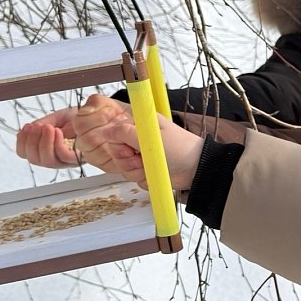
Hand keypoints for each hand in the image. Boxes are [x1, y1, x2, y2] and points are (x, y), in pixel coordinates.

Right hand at [16, 105, 85, 167]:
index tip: (25, 128)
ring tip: (47, 128)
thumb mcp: (57, 118)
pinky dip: (56, 144)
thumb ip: (43, 123)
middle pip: (34, 159)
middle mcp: (54, 156)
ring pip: (47, 161)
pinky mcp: (78, 158)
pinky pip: (63, 156)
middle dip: (31, 142)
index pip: (26, 153)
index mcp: (46, 147)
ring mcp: (66, 159)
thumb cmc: (78, 119)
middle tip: (36, 127)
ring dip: (43, 143)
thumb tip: (30, 129)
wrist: (97, 116)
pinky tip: (57, 131)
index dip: (21, 142)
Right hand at [72, 93, 204, 188]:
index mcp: (138, 123)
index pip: (111, 129)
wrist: (196, 169)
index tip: (124, 146)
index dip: (113, 140)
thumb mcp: (151, 137)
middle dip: (125, 158)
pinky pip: (132, 176)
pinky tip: (153, 172)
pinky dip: (142, 177)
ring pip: (121, 165)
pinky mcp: (142, 168)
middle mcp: (135, 137)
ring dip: (135, 169)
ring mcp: (138, 153)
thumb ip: (125, 133)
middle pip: (113, 150)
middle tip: (139, 157)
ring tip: (151, 164)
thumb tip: (105, 131)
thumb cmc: (181, 147)